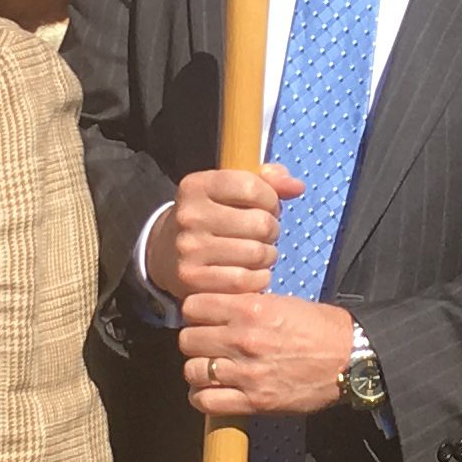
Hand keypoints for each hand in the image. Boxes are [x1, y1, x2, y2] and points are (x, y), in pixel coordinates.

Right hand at [142, 165, 303, 305]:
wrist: (164, 252)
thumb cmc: (211, 217)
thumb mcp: (230, 191)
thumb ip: (267, 181)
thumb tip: (297, 187)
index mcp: (196, 185)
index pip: (252, 186)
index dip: (270, 199)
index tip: (265, 207)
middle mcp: (188, 215)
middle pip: (260, 223)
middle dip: (271, 230)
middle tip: (262, 235)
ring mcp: (188, 248)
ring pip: (257, 254)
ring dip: (268, 256)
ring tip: (258, 253)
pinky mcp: (191, 278)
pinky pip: (245, 280)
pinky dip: (258, 279)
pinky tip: (252, 273)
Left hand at [175, 292, 356, 416]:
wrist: (349, 359)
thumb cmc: (319, 328)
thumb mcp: (281, 302)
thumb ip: (245, 305)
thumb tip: (216, 308)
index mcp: (250, 309)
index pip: (193, 307)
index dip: (196, 312)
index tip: (204, 318)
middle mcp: (243, 340)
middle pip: (187, 340)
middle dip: (196, 340)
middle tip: (208, 344)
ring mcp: (247, 373)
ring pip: (192, 370)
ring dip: (199, 370)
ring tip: (211, 368)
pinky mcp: (254, 401)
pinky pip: (205, 402)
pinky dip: (203, 397)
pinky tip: (213, 391)